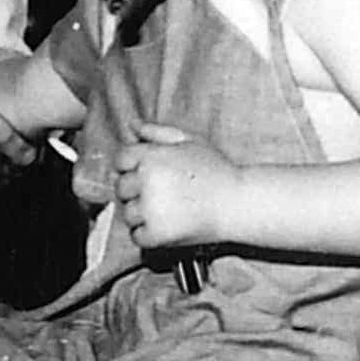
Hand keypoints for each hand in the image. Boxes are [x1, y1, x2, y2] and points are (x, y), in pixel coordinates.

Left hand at [115, 122, 239, 251]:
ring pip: (128, 214)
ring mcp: (150, 208)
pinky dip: (149, 234)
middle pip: (121, 188)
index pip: (120, 161)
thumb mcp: (190, 142)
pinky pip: (137, 236)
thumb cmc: (216, 171)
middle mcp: (146, 181)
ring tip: (171, 209)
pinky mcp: (156, 233)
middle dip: (137, 191)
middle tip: (165, 193)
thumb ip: (158, 132)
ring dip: (143, 214)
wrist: (239, 203)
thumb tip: (132, 125)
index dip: (134, 167)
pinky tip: (170, 225)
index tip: (154, 175)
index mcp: (151, 157)